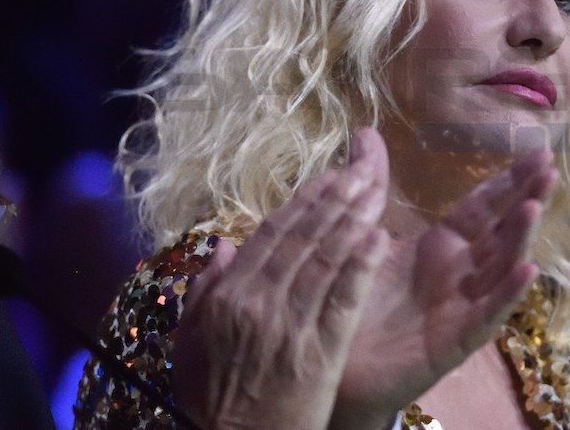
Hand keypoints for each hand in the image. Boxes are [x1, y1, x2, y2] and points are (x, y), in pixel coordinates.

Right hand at [170, 128, 389, 428]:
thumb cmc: (211, 397)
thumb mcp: (190, 342)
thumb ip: (204, 291)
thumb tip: (224, 245)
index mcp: (228, 295)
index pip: (272, 234)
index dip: (304, 202)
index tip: (328, 175)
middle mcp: (259, 302)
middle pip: (304, 239)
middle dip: (335, 200)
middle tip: (362, 171)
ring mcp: (290, 326)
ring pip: (326, 260)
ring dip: (352, 220)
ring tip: (374, 190)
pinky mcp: (320, 353)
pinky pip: (344, 302)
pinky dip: (361, 268)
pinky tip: (379, 239)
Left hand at [329, 132, 557, 428]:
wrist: (335, 362)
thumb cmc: (356, 299)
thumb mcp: (363, 236)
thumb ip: (371, 186)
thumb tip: (364, 131)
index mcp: (442, 246)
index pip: (482, 206)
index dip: (508, 180)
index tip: (539, 151)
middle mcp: (461, 273)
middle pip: (501, 230)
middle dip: (526, 199)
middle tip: (549, 168)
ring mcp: (462, 307)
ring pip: (500, 268)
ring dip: (519, 238)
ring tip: (533, 208)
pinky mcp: (455, 341)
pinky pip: (487, 314)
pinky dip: (508, 292)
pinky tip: (528, 270)